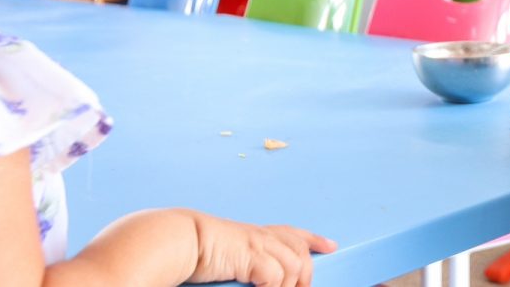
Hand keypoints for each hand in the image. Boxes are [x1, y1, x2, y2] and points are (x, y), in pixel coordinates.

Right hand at [189, 212, 337, 286]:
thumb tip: (258, 276)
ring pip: (293, 266)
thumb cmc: (193, 250)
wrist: (177, 240)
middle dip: (306, 274)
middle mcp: (260, 236)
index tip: (331, 246)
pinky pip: (275, 276)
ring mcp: (257, 244)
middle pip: (300, 252)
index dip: (313, 239)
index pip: (291, 232)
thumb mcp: (227, 256)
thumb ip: (245, 265)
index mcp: (254, 234)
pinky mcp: (251, 255)